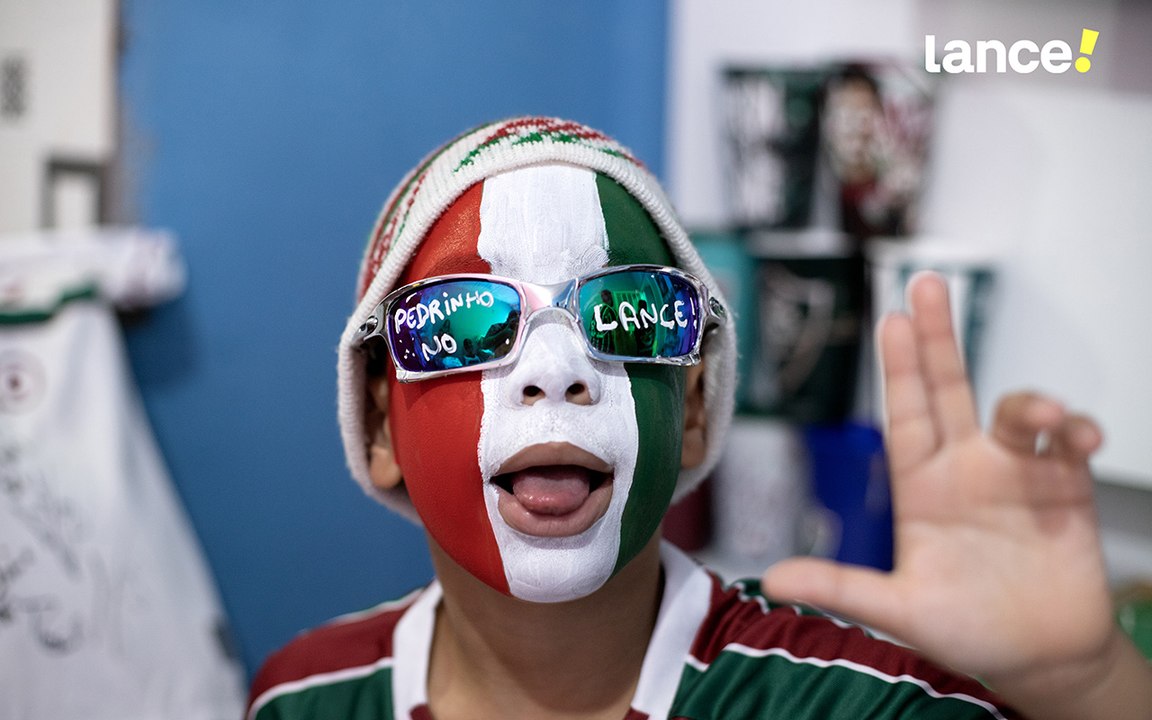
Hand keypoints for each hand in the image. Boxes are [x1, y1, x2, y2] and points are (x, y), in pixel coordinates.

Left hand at [762, 272, 1150, 717]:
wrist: (1040, 660)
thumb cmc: (967, 631)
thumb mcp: (897, 610)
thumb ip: (840, 587)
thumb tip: (768, 579)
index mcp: (922, 486)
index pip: (906, 415)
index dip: (899, 369)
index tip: (891, 320)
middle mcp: (966, 468)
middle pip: (950, 388)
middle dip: (939, 338)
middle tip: (927, 284)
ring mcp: (1017, 474)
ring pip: (1018, 414)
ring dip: (1030, 404)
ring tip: (1044, 415)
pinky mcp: (1066, 489)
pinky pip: (1071, 446)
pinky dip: (1078, 433)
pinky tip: (1079, 437)